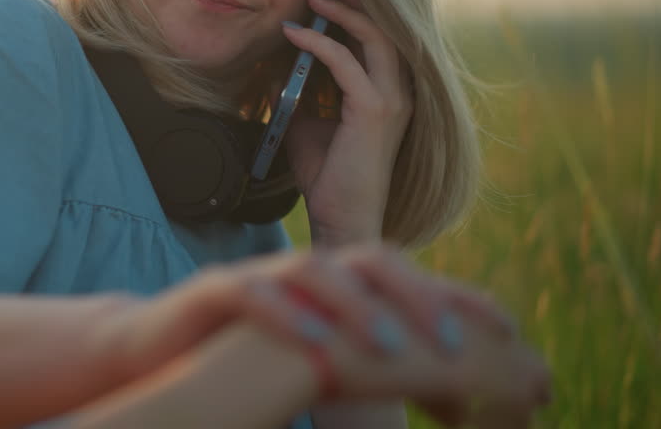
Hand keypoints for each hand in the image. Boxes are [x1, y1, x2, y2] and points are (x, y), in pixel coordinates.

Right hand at [90, 245, 530, 403]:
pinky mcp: (213, 291)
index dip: (455, 295)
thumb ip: (365, 368)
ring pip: (315, 270)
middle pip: (371, 261)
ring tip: (389, 347)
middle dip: (418, 296)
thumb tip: (444, 398)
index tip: (506, 326)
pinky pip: (250, 294)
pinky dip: (284, 315)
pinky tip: (312, 343)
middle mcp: (303, 273)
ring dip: (356, 307)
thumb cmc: (240, 360)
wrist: (154, 349)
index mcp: (332, 288)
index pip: (405, 279)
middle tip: (454, 341)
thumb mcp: (313, 365)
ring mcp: (259, 276)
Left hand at [281, 0, 412, 244]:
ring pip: (374, 37)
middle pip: (386, 28)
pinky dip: (318, 42)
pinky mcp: (374, 110)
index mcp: (389, 94)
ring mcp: (392, 100)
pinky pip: (345, 62)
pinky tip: (291, 33)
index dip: (357, 11)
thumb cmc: (329, 178)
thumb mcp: (309, 126)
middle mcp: (398, 93)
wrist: (342, 220)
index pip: (379, 40)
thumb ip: (301, 96)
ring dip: (343, 11)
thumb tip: (277, 69)